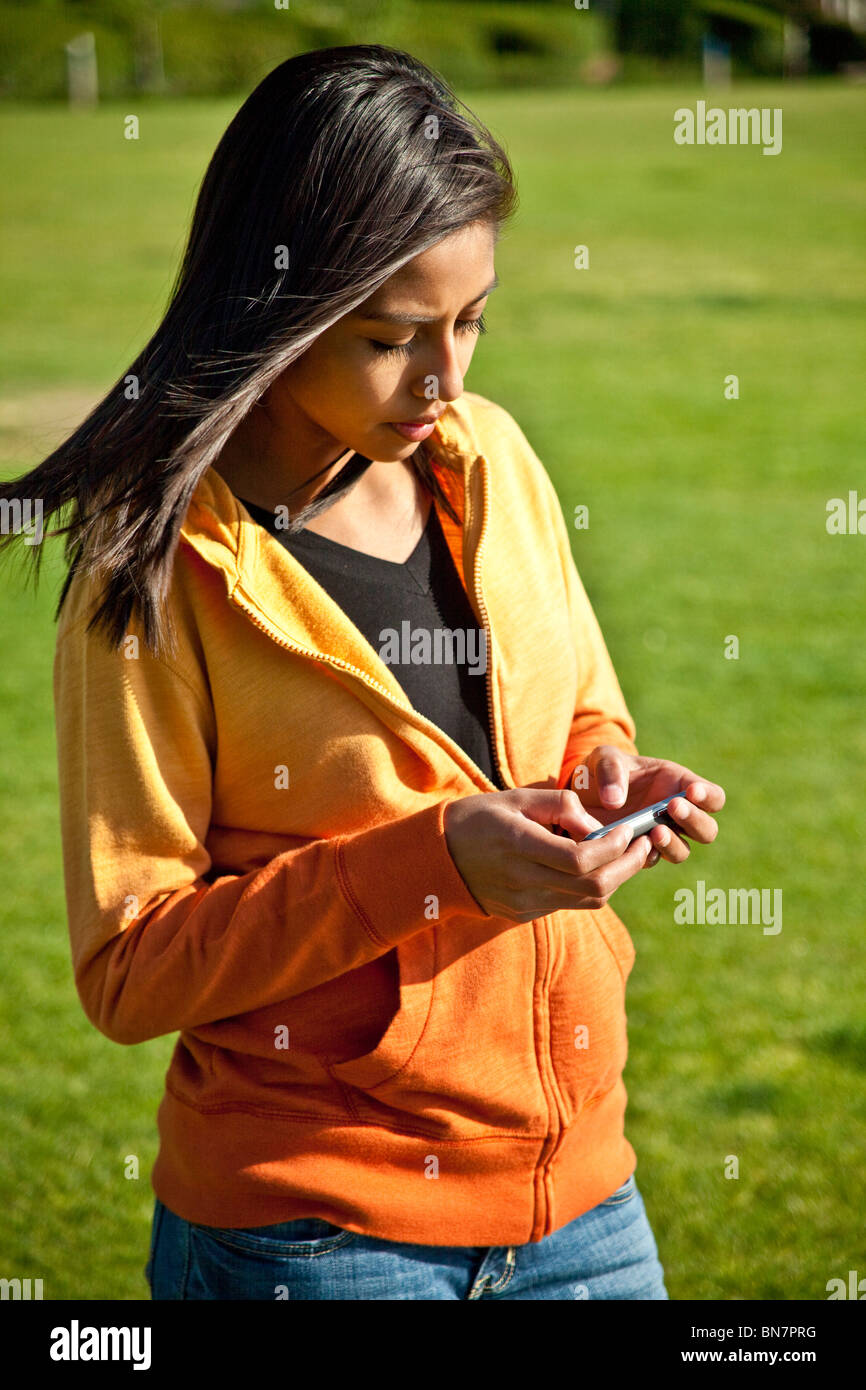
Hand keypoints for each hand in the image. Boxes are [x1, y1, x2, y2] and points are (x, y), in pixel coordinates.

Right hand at [443, 786, 658, 923]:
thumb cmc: (479, 817)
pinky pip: (569, 904)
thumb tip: (596, 824)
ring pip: (587, 901)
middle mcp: (523, 880)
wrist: (437, 858)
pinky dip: (589, 886)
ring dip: (614, 878)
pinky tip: (594, 866)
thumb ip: (560, 804)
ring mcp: (524, 903)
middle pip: (593, 887)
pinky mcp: (524, 914)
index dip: (613, 846)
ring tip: (626, 853)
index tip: (630, 829)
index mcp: (519, 845)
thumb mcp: (516, 796)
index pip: (581, 859)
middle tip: (644, 844)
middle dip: (627, 866)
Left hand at [569, 746, 724, 865]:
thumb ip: (610, 771)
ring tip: (654, 831)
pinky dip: (646, 855)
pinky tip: (633, 844)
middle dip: (694, 820)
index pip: (713, 797)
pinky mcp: (639, 852)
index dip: (709, 797)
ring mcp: (659, 836)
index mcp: (678, 785)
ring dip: (672, 843)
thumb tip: (615, 801)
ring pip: (682, 851)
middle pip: (707, 830)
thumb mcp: (603, 758)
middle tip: (672, 807)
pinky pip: (651, 860)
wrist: (580, 795)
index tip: (692, 791)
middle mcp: (674, 815)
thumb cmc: (600, 770)